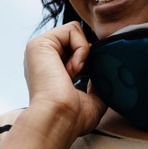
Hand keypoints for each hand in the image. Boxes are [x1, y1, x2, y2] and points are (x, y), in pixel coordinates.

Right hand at [23, 22, 106, 136]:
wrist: (58, 119)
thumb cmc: (72, 118)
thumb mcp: (92, 101)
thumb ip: (98, 86)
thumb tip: (108, 78)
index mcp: (51, 71)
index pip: (75, 51)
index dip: (88, 60)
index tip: (87, 77)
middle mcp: (43, 59)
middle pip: (75, 38)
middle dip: (86, 55)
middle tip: (80, 75)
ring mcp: (39, 50)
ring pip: (75, 31)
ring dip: (83, 52)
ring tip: (74, 73)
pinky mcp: (39, 43)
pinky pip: (72, 29)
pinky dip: (80, 48)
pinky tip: (72, 68)